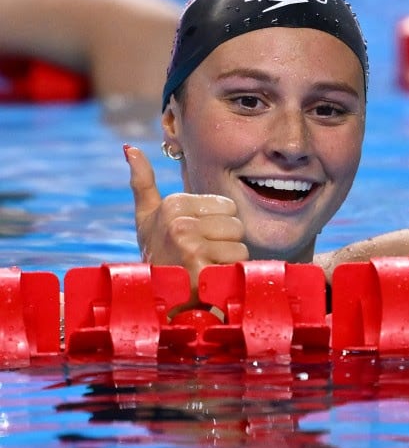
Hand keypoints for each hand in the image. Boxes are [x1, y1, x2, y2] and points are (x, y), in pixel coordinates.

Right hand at [124, 145, 248, 288]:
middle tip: (201, 257)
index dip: (219, 226)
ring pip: (240, 246)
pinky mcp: (200, 267)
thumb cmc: (157, 256)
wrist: (154, 299)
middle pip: (237, 225)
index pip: (229, 207)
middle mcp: (178, 222)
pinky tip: (209, 280)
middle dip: (225, 244)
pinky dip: (229, 276)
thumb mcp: (147, 218)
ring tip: (205, 268)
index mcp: (173, 204)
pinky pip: (238, 264)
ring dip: (227, 262)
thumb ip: (142, 183)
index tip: (196, 238)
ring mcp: (188, 244)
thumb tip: (129, 148)